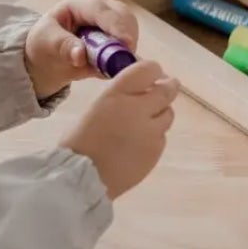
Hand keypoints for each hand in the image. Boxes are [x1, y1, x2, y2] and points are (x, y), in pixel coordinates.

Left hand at [25, 0, 139, 100]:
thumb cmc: (45, 43)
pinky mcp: (117, 40)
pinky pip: (128, 48)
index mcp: (80, 5)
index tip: (126, 43)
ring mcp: (111, 24)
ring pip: (131, 31)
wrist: (48, 58)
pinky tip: (114, 69)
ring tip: (114, 66)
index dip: (116, 25)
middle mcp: (100, 10)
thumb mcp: (46, 43)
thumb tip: (80, 56)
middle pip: (124, 16)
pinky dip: (126, 58)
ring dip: (127, 49)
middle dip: (127, 35)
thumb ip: (62, 46)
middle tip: (124, 58)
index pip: (102, 10)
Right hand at [65, 61, 177, 199]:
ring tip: (145, 122)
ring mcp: (150, 132)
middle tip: (166, 88)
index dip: (153, 71)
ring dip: (160, 114)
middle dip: (168, 88)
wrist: (81, 178)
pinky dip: (154, 136)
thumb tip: (141, 94)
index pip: (148, 69)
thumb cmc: (79, 143)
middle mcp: (138, 109)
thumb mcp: (96, 108)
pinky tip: (138, 144)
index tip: (154, 76)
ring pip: (168, 114)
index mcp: (117, 94)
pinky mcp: (155, 151)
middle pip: (167, 90)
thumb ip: (120, 98)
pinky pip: (162, 137)